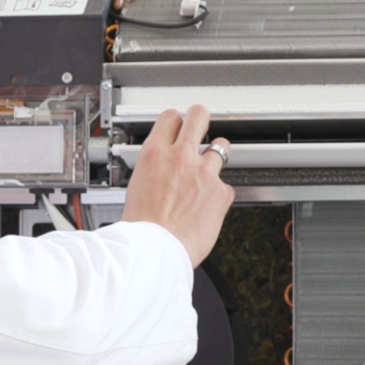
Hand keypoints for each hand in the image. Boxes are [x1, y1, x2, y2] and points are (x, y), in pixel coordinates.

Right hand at [120, 105, 233, 266]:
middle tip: (201, 126)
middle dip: (201, 118)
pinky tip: (208, 205)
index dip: (177, 121)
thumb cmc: (142, 226)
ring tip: (209, 169)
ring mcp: (204, 173)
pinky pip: (226, 185)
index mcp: (155, 154)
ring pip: (221, 146)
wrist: (155, 249)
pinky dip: (219, 194)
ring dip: (216, 155)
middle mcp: (181, 157)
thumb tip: (162, 167)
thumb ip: (156, 168)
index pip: (171, 117)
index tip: (179, 126)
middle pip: (199, 115)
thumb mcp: (138, 185)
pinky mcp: (221, 191)